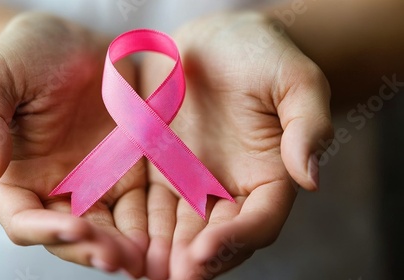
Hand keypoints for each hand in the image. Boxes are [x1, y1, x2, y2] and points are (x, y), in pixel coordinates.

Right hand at [0, 13, 146, 276]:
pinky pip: (140, 207)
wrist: (73, 43)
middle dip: (93, 249)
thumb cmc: (26, 55)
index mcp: (14, 178)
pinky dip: (152, 227)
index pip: (23, 219)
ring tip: (148, 260)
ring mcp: (93, 186)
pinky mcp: (126, 175)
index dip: (46, 230)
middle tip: (119, 259)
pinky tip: (167, 237)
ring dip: (126, 249)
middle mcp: (53, 190)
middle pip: (70, 235)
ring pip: (109, 230)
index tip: (76, 227)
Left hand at [141, 12, 332, 278]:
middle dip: (191, 260)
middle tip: (168, 275)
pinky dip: (136, 226)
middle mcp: (229, 190)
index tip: (204, 251)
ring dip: (160, 253)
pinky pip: (147, 204)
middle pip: (214, 238)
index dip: (235, 240)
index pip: (258, 221)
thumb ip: (307, 125)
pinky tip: (121, 240)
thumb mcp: (295, 81)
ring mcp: (192, 182)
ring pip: (177, 229)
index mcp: (268, 178)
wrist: (218, 41)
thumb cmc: (263, 56)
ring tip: (141, 268)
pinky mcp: (159, 170)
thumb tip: (310, 177)